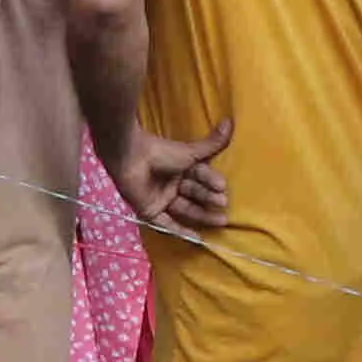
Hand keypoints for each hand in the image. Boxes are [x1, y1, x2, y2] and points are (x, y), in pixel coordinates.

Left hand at [124, 115, 236, 240]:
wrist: (131, 157)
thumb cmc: (161, 152)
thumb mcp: (190, 151)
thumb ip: (211, 144)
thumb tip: (230, 121)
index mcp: (180, 168)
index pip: (199, 177)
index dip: (211, 181)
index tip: (223, 186)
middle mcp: (171, 184)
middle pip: (194, 194)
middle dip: (209, 200)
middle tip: (224, 204)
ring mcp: (161, 199)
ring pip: (185, 210)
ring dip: (203, 216)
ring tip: (221, 221)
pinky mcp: (150, 212)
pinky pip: (167, 224)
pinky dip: (182, 232)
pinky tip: (199, 239)